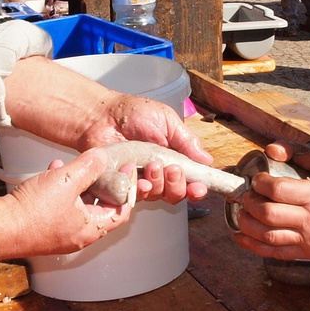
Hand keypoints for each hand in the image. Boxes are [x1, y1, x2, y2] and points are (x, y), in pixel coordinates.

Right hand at [0, 149, 130, 263]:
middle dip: (101, 184)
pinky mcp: (45, 230)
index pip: (122, 211)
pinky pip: (62, 208)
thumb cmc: (33, 212)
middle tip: (103, 166)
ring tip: (74, 166)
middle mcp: (79, 236)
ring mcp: (61, 235)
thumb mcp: (67, 180)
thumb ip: (89, 167)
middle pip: (101, 208)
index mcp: (92, 229)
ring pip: (79, 206)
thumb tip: (103, 158)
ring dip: (79, 185)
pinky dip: (62, 191)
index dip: (127, 189)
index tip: (127, 172)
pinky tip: (53, 174)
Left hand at [73, 93, 213, 205]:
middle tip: (172, 169)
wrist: (103, 115)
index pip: (191, 181)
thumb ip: (187, 141)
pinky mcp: (123, 185)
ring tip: (152, 166)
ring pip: (158, 196)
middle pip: (177, 194)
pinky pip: (136, 197)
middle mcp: (159, 173)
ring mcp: (141, 181)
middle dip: (178, 185)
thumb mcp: (167, 121)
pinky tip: (140, 180)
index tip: (199, 188)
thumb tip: (207, 159)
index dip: (197, 188)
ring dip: (159, 184)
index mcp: (174, 158)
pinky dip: (141, 190)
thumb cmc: (133, 113)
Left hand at [231, 156, 309, 263]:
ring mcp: (308, 239)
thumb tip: (277, 149)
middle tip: (244, 194)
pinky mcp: (308, 253)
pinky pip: (275, 253)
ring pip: (267, 236)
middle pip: (267, 214)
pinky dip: (253, 246)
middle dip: (248, 202)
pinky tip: (242, 236)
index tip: (256, 178)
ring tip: (240, 212)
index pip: (278, 190)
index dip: (260, 183)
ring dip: (246, 224)